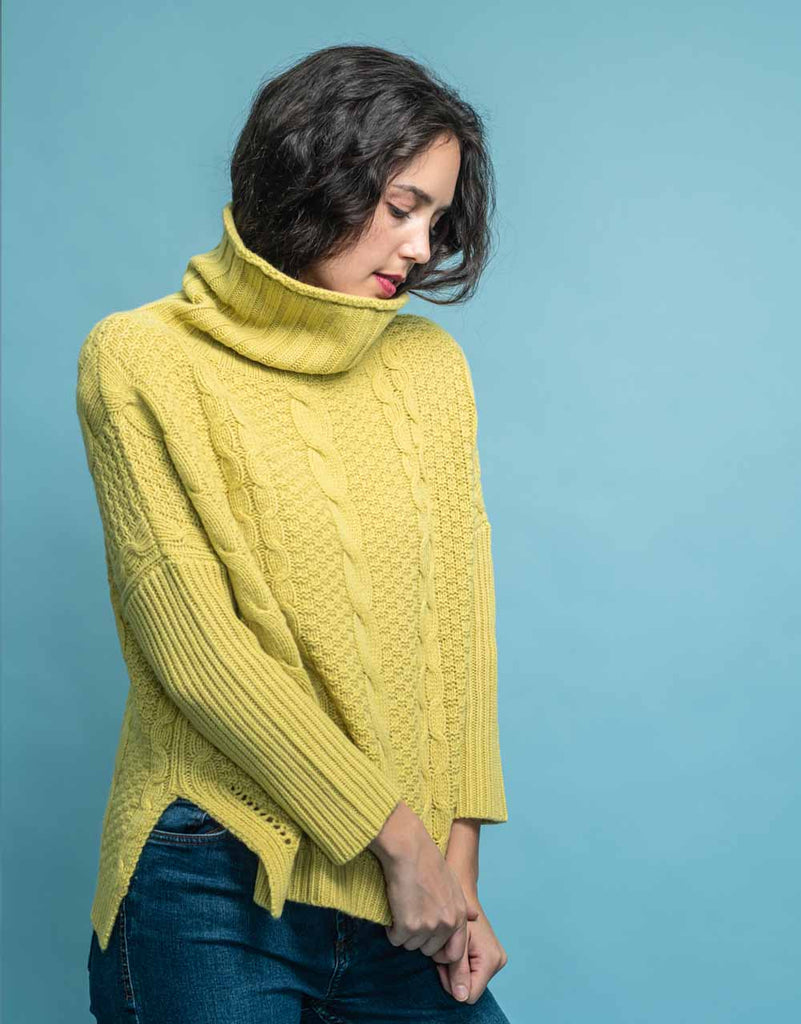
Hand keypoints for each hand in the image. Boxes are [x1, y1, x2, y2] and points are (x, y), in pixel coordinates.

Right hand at [369, 802, 467, 958]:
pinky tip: (394, 910)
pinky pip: (395, 939)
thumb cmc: (429, 862)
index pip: (455, 953)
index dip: (441, 952)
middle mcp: (446, 924)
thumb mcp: (454, 883)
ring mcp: (428, 927)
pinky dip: (391, 929)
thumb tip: (475, 917)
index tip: (429, 942)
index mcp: (459, 916)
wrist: (409, 850)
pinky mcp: (408, 926)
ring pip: (411, 946)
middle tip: (412, 916)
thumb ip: (463, 905)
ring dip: (404, 933)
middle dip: (419, 938)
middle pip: (429, 950)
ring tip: (403, 908)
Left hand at [432, 891, 507, 1003]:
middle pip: (470, 988)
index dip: (452, 982)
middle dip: (453, 975)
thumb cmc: (455, 916)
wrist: (462, 896)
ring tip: (449, 949)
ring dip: (455, 969)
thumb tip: (462, 998)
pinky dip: (460, 965)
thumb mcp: (455, 944)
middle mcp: (498, 961)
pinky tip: (454, 950)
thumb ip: (458, 971)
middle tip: (444, 953)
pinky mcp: (491, 957)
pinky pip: (473, 972)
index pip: (470, 993)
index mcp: (491, 959)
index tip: (442, 963)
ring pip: (470, 980)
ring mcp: (497, 959)